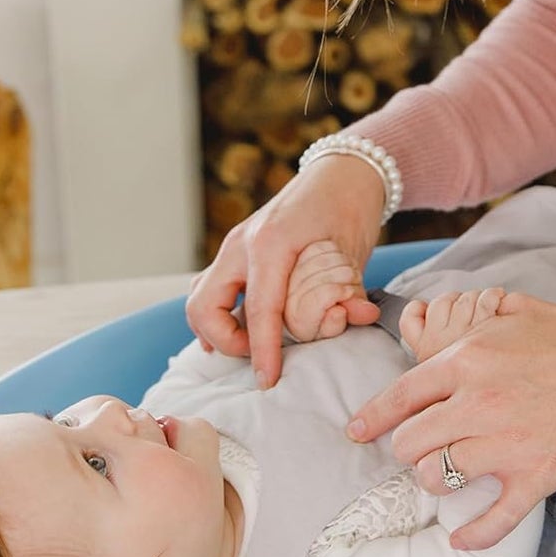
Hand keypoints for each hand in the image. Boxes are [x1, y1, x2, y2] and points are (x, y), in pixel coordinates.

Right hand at [186, 153, 384, 386]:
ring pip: (198, 297)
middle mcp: (241, 244)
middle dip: (226, 341)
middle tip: (258, 355)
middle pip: (204, 306)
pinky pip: (208, 288)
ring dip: (214, 329)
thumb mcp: (352, 251)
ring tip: (247, 346)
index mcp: (269, 243)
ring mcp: (233, 246)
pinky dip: (216, 314)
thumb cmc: (347, 209)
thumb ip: (350, 290)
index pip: (259, 310)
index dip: (262, 351)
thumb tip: (357, 318)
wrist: (341, 176)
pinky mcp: (235, 253)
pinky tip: (237, 331)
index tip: (267, 380)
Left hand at [345, 292, 555, 549]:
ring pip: (438, 479)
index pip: (399, 397)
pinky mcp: (537, 476)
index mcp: (468, 360)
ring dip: (436, 481)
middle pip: (410, 444)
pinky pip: (494, 520)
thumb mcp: (511, 312)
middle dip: (409, 449)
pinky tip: (461, 540)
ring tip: (446, 475)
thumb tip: (426, 322)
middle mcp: (479, 404)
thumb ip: (465, 322)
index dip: (371, 419)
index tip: (356, 431)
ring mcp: (507, 444)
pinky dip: (473, 536)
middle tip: (421, 449)